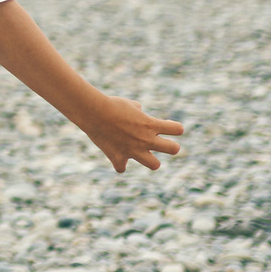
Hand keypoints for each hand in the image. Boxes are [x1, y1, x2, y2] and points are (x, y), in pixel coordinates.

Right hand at [71, 96, 185, 172]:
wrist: (92, 112)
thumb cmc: (111, 104)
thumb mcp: (130, 104)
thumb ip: (139, 112)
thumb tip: (139, 114)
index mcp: (151, 124)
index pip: (178, 129)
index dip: (174, 128)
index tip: (165, 126)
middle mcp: (146, 139)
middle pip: (174, 149)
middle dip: (170, 147)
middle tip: (159, 142)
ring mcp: (133, 150)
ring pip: (155, 165)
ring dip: (150, 160)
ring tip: (141, 153)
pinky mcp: (118, 157)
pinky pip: (121, 168)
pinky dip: (119, 163)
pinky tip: (116, 155)